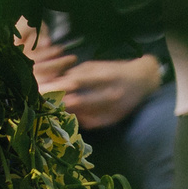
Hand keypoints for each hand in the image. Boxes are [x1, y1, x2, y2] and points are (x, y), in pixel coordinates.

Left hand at [37, 56, 163, 129]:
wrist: (144, 81)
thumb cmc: (118, 70)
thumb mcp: (99, 65)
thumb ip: (79, 72)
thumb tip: (56, 80)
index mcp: (106, 76)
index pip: (77, 82)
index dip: (59, 87)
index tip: (43, 89)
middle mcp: (111, 93)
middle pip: (78, 101)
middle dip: (59, 102)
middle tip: (44, 103)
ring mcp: (113, 108)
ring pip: (83, 114)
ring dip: (67, 113)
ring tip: (53, 111)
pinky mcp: (113, 118)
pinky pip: (91, 123)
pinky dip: (79, 120)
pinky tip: (71, 117)